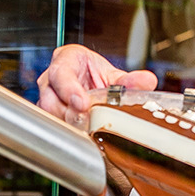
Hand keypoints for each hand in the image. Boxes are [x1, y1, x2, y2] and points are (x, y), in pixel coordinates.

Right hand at [36, 45, 156, 121]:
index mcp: (64, 62)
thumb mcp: (111, 73)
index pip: (60, 74)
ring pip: (50, 116)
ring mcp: (47, 99)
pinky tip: (84, 133)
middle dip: (71, 113)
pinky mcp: (50, 116)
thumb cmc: (90, 72)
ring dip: (70, 124)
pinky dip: (70, 131)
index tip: (84, 103)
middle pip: (51, 100)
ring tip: (89, 128)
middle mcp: (50, 81)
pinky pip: (55, 125)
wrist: (84, 76)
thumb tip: (147, 81)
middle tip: (90, 122)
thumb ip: (128, 79)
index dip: (70, 90)